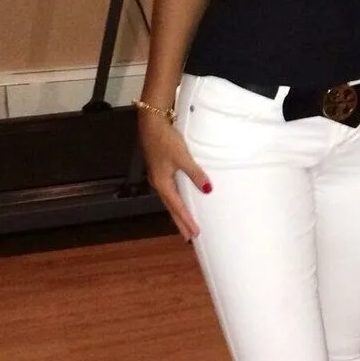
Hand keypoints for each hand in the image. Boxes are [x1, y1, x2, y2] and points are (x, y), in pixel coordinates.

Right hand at [138, 113, 211, 240]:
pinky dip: (176, 199)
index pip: (177, 207)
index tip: (194, 234)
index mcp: (162, 183)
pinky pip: (169, 190)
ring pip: (170, 200)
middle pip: (171, 207)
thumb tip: (207, 189)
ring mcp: (158, 176)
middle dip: (180, 222)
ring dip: (178, 212)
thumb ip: (195, 173)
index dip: (186, 221)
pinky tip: (181, 199)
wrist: (151, 123)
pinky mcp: (160, 169)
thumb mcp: (183, 157)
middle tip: (189, 237)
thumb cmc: (165, 139)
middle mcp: (159, 183)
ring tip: (185, 222)